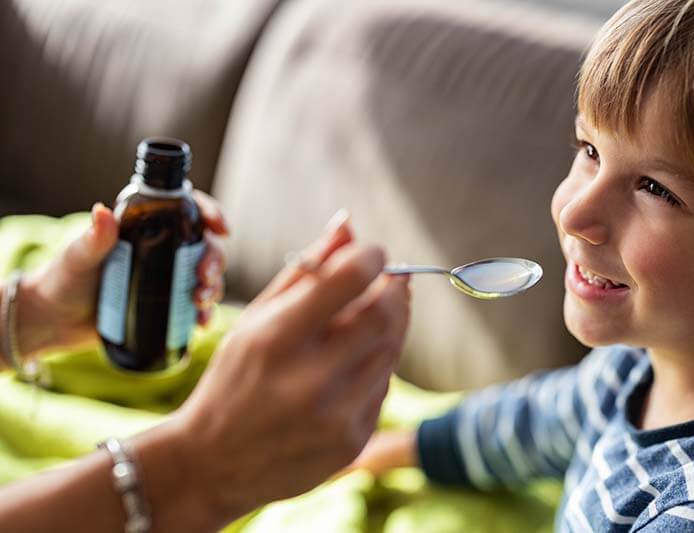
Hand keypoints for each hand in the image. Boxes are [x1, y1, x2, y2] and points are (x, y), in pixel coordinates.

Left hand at [15, 191, 227, 356]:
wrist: (54, 321)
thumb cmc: (62, 280)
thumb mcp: (78, 258)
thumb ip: (93, 238)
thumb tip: (102, 212)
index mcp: (146, 227)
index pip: (187, 211)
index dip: (211, 215)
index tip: (221, 230)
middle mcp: (163, 250)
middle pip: (204, 247)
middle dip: (214, 260)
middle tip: (204, 276)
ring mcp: (167, 279)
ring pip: (206, 277)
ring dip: (213, 288)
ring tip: (200, 302)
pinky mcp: (166, 306)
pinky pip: (196, 308)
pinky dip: (204, 314)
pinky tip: (201, 323)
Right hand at [165, 214, 411, 526]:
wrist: (213, 466)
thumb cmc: (232, 381)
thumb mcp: (255, 320)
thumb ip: (305, 271)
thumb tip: (349, 224)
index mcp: (277, 340)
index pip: (348, 280)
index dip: (372, 256)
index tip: (374, 252)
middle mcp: (309, 380)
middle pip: (385, 315)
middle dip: (395, 289)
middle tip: (390, 280)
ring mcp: (335, 416)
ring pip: (391, 350)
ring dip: (391, 325)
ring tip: (370, 318)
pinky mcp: (352, 442)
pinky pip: (384, 386)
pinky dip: (377, 365)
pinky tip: (352, 364)